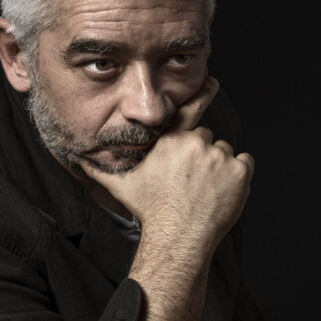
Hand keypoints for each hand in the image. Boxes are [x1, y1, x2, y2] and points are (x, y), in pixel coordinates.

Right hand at [80, 78, 254, 255]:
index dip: (203, 94)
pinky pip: (244, 165)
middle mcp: (195, 143)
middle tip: (192, 182)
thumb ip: (99, 168)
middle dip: (202, 156)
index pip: (190, 109)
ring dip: (220, 168)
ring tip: (205, 192)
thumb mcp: (121, 186)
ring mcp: (219, 156)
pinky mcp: (238, 172)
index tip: (213, 83)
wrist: (177, 237)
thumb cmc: (150, 211)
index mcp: (171, 140)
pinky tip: (222, 192)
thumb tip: (76, 158)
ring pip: (225, 154)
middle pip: (206, 140)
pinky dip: (238, 177)